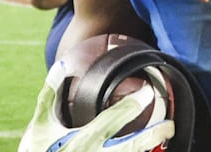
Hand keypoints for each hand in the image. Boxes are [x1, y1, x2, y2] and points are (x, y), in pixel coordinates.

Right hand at [18, 63, 172, 151]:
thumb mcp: (40, 126)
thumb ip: (49, 96)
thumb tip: (61, 66)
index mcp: (82, 140)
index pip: (113, 118)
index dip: (133, 104)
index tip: (148, 91)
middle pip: (131, 146)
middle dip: (153, 135)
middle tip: (170, 126)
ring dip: (147, 151)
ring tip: (163, 142)